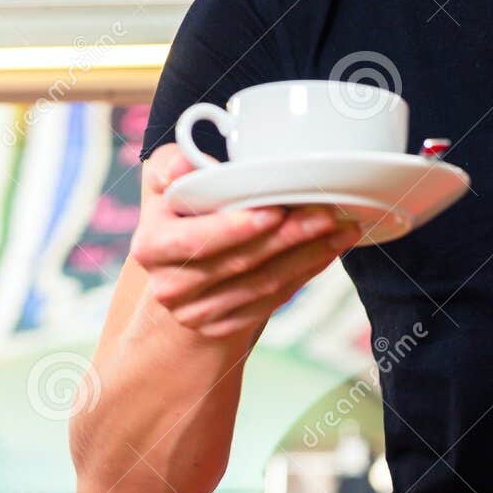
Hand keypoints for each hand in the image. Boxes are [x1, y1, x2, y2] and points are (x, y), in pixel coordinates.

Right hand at [131, 144, 363, 339]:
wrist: (180, 265)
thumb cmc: (183, 209)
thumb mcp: (169, 180)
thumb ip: (172, 165)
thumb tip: (181, 167)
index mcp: (151, 246)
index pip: (194, 241)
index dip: (235, 228)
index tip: (276, 210)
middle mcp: (169, 287)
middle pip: (240, 262)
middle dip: (289, 236)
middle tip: (327, 213)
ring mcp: (196, 313)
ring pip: (263, 283)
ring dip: (308, 255)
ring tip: (341, 229)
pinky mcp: (223, 327)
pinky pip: (272, 300)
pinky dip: (304, 274)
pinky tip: (326, 251)